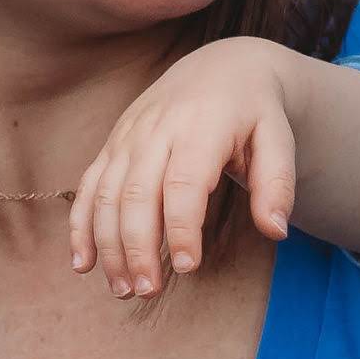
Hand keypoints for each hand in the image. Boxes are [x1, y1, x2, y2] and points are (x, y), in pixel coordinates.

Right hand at [71, 36, 314, 295]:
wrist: (222, 67)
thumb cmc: (254, 111)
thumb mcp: (279, 138)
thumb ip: (278, 184)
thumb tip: (276, 231)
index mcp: (201, 127)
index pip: (183, 184)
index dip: (181, 227)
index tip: (188, 267)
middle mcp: (156, 130)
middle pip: (136, 194)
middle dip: (137, 247)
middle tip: (148, 291)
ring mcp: (128, 136)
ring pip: (106, 195)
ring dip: (108, 245)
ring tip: (122, 289)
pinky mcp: (112, 144)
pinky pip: (88, 186)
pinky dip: (80, 226)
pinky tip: (82, 264)